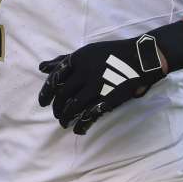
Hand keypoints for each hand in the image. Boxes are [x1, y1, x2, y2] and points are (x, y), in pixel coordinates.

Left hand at [38, 33, 167, 134]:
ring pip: (74, 106)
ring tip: (64, 123)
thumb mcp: (87, 52)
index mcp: (77, 59)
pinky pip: (91, 114)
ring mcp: (97, 85)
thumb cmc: (112, 53)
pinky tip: (78, 129)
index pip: (55, 78)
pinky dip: (82, 124)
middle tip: (56, 115)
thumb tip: (41, 67)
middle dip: (57, 108)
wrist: (141, 57)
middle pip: (62, 94)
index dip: (46, 92)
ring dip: (66, 118)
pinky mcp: (109, 97)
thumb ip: (63, 60)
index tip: (42, 103)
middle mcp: (84, 72)